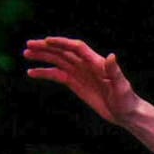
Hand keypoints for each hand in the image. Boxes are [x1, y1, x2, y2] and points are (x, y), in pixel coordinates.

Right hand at [23, 34, 140, 129]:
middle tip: (29, 45)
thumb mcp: (121, 86)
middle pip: (63, 51)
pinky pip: (57, 75)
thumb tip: (111, 56)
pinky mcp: (75, 83)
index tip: (47, 41)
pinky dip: (45, 73)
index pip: (76, 47)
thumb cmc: (126, 99)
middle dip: (46, 48)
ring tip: (26, 54)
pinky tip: (32, 72)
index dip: (62, 43)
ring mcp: (79, 73)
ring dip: (42, 57)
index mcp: (96, 62)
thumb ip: (114, 71)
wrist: (125, 113)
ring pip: (57, 61)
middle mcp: (86, 64)